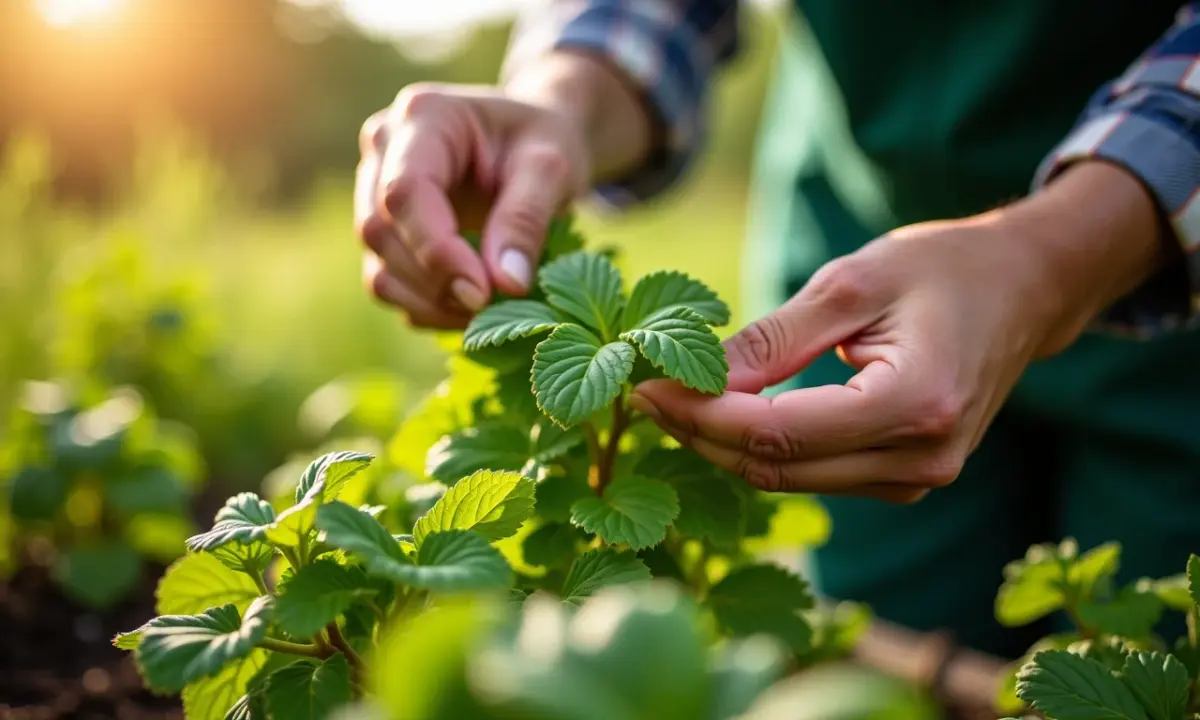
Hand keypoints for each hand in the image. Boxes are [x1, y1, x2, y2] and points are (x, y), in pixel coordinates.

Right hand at [355, 83, 590, 327]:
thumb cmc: (544, 142)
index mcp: (425, 117)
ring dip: (430, 303)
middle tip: (493, 306)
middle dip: (436, 281)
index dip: (436, 249)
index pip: (404, 191)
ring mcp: (375, 193)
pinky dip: (427, 308)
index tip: (482, 292)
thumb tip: (505, 284)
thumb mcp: (551, 167)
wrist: (533, 143)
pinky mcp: (385, 233)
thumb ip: (526, 218)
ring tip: (489, 309)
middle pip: (381, 231)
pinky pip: (389, 285)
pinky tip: (471, 310)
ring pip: (379, 267)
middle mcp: (385, 150)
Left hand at [629, 162, 1162, 502]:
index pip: (778, 433)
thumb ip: (775, 337)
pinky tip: (721, 414)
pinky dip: (762, 449)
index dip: (701, 415)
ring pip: (790, 479)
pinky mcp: (905, 479)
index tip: (644, 384)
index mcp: (916, 403)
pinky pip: (814, 474)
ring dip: (723, 445)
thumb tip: (697, 377)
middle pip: (777, 468)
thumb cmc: (943, 269)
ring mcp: (918, 478)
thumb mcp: (853, 281)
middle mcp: (922, 459)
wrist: (1023, 291)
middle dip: (699, 433)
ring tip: (668, 397)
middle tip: (641, 391)